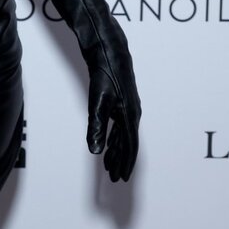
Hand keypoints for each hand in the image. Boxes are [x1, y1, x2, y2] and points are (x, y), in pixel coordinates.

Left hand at [86, 65, 140, 183]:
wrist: (109, 51)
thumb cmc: (105, 75)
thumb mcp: (98, 102)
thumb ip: (96, 127)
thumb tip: (95, 151)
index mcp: (130, 116)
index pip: (130, 147)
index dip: (126, 163)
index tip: (122, 177)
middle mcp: (133, 113)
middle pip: (128, 144)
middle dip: (121, 161)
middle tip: (114, 177)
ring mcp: (128, 107)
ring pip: (124, 135)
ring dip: (117, 151)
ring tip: (108, 165)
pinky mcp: (121, 102)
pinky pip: (120, 126)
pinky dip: (114, 137)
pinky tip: (107, 142)